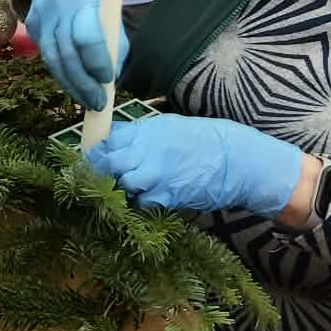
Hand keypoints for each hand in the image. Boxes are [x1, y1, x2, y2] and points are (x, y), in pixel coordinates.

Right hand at [14, 0, 124, 110]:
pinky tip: (73, 86)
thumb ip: (114, 35)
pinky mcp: (32, 26)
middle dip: (84, 83)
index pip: (87, 37)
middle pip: (67, 54)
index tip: (108, 79)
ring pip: (53, 60)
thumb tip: (116, 72)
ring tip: (87, 101)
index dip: (97, 62)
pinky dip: (61, 74)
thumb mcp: (109, 1)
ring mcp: (41, 17)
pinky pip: (46, 56)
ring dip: (71, 85)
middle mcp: (58, 8)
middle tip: (99, 102)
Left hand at [86, 115, 303, 220]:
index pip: (109, 138)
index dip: (97, 150)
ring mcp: (157, 174)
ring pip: (122, 183)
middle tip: (97, 178)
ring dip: (120, 188)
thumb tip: (116, 140)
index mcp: (148, 130)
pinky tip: (147, 198)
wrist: (237, 159)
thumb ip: (142, 135)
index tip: (92, 157)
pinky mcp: (167, 195)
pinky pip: (141, 202)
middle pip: (108, 161)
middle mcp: (148, 150)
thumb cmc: (205, 141)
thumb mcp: (170, 127)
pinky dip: (140, 203)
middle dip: (99, 171)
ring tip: (124, 190)